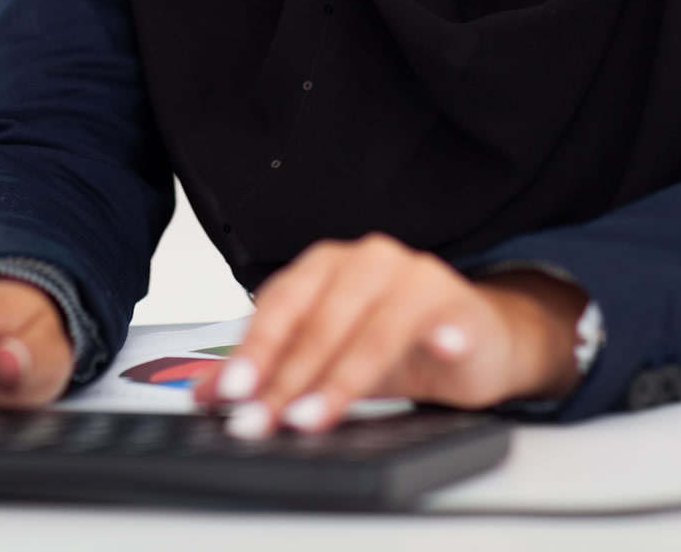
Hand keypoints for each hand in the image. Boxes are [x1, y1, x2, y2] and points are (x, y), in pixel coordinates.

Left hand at [191, 234, 586, 435]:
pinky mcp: (457, 302)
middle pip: (318, 319)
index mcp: (324, 267)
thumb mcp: (325, 363)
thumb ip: (269, 371)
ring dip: (340, 378)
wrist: (473, 342)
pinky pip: (443, 320)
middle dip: (286, 376)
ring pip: (370, 328)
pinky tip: (438, 353)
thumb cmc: (396, 346)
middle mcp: (365, 262)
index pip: (278, 305)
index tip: (231, 394)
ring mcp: (414, 277)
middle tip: (265, 419)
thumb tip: (207, 395)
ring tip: (313, 417)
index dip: (252, 350)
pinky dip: (439, 337)